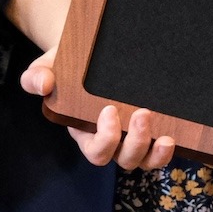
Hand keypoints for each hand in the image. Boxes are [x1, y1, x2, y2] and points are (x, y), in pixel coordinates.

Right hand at [21, 48, 173, 170]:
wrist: (86, 51)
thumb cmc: (63, 64)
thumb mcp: (45, 66)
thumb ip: (37, 77)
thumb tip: (43, 85)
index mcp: (85, 132)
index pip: (95, 151)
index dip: (105, 138)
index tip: (110, 110)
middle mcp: (110, 141)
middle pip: (124, 159)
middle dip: (135, 142)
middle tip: (143, 113)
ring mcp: (130, 137)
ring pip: (145, 160)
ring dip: (157, 154)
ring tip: (167, 137)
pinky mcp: (149, 128)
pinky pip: (159, 148)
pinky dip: (168, 148)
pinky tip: (175, 135)